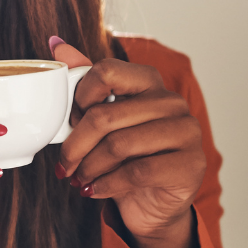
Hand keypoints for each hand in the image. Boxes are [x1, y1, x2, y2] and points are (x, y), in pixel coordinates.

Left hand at [49, 38, 204, 247]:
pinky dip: (106, 184)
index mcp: (149, 82)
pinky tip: (95, 189)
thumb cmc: (124, 157)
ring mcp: (186, 132)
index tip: (71, 120)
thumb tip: (57, 45)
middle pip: (105, 115)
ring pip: (119, 145)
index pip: (106, 70)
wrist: (150, 203)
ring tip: (79, 178)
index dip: (80, 97)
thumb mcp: (102, 119)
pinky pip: (136, 172)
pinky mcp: (190, 165)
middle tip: (64, 164)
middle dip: (75, 145)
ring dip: (89, 167)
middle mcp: (172, 102)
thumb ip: (85, 82)